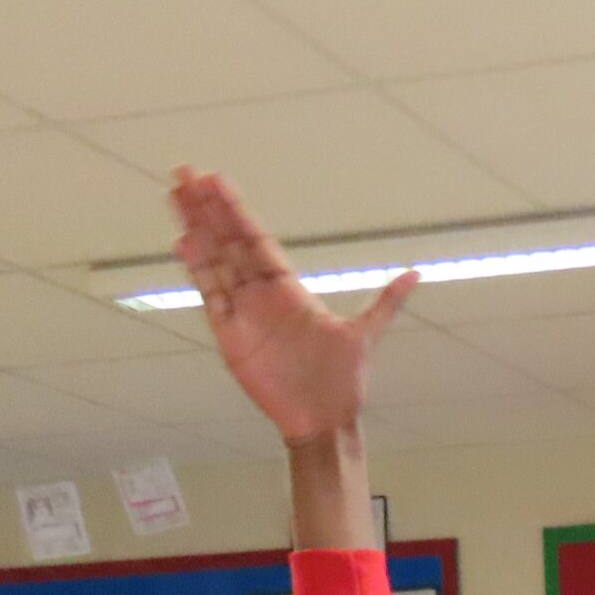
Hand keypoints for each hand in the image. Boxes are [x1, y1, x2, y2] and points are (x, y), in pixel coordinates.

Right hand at [169, 167, 415, 443]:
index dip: (238, 212)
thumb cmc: (344, 382)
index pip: (257, 241)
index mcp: (290, 290)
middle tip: (186, 172)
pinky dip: (196, 270)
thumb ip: (386, 302)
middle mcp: (263, 295)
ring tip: (176, 195)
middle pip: (230, 243)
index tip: (218, 181)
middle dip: (209, 209)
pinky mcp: (229, 335)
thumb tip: (417, 274)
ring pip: (214, 262)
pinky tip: (184, 241)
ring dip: (196, 229)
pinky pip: (210, 296)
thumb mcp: (365, 336)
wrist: (324, 422)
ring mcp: (243, 312)